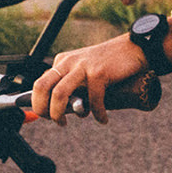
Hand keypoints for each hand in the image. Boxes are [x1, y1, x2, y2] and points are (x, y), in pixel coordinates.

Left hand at [27, 35, 149, 124]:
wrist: (134, 49)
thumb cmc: (110, 65)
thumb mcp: (85, 72)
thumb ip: (74, 87)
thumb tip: (63, 111)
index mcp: (63, 62)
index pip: (40, 83)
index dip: (38, 103)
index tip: (45, 116)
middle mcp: (69, 62)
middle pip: (42, 87)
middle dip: (43, 109)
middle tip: (55, 121)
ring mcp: (82, 66)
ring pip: (59, 93)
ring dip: (59, 114)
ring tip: (66, 123)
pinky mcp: (98, 72)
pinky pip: (92, 99)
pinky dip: (97, 113)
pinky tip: (103, 118)